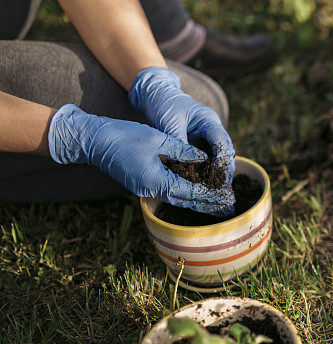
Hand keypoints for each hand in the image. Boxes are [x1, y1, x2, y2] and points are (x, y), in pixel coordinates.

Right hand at [48, 104, 234, 214]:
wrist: (93, 141)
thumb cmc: (124, 136)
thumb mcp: (158, 139)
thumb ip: (183, 150)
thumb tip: (204, 158)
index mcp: (156, 180)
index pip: (189, 191)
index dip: (209, 194)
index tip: (226, 196)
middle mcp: (150, 189)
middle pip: (185, 201)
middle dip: (207, 205)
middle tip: (228, 206)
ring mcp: (145, 189)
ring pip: (176, 198)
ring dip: (197, 202)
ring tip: (217, 205)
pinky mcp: (142, 185)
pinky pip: (167, 192)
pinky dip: (183, 194)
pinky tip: (195, 194)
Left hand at [128, 66, 234, 183]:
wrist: (157, 95)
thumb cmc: (164, 104)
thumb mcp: (169, 122)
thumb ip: (178, 142)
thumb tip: (184, 164)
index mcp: (208, 120)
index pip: (221, 141)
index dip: (221, 158)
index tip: (217, 174)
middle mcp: (212, 129)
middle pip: (226, 151)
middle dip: (225, 170)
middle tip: (221, 188)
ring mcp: (207, 136)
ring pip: (219, 157)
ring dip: (219, 172)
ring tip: (217, 190)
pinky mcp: (199, 143)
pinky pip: (207, 159)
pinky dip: (207, 171)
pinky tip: (205, 185)